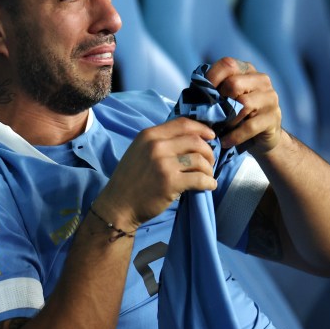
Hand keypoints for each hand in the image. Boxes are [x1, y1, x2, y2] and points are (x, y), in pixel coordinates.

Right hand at [94, 119, 217, 229]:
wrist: (119, 205)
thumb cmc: (130, 179)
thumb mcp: (139, 151)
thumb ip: (160, 142)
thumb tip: (190, 138)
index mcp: (149, 135)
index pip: (183, 124)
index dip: (201, 128)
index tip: (210, 136)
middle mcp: (156, 145)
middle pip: (195, 140)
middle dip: (208, 151)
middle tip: (210, 162)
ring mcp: (163, 164)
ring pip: (199, 159)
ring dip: (208, 168)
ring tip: (207, 175)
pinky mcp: (171, 182)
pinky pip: (199, 178)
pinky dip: (209, 182)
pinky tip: (209, 185)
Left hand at [205, 57, 285, 154]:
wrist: (262, 137)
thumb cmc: (237, 115)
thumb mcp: (226, 98)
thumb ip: (212, 90)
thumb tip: (192, 93)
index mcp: (247, 70)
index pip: (227, 64)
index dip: (211, 78)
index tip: (200, 93)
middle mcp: (261, 80)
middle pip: (234, 84)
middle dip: (219, 102)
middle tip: (211, 115)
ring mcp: (270, 98)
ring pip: (243, 104)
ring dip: (227, 120)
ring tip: (217, 130)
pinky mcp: (273, 118)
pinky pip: (250, 126)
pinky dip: (234, 136)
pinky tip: (225, 141)